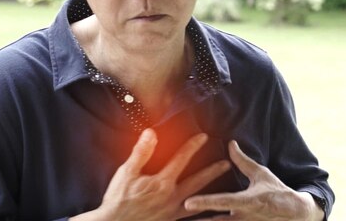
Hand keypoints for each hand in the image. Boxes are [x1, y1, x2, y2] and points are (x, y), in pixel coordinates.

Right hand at [70, 129, 230, 220]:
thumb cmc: (118, 200)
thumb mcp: (126, 173)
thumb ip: (141, 153)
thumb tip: (151, 133)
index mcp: (162, 183)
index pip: (181, 160)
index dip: (193, 146)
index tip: (204, 137)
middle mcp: (172, 198)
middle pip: (197, 182)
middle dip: (213, 171)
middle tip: (227, 164)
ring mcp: (172, 213)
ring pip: (198, 202)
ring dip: (212, 194)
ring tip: (225, 190)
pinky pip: (191, 218)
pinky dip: (201, 215)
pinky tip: (208, 213)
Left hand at [184, 141, 324, 220]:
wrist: (295, 214)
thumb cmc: (276, 191)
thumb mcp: (261, 174)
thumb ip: (243, 161)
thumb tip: (230, 144)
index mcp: (246, 202)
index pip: (221, 202)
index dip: (204, 202)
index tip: (187, 203)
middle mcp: (242, 218)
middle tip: (176, 220)